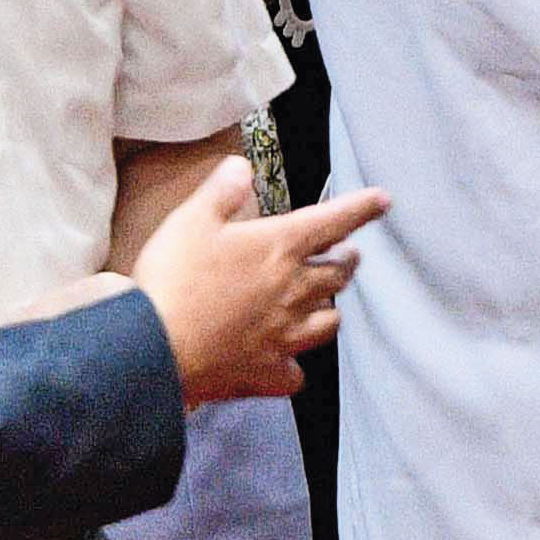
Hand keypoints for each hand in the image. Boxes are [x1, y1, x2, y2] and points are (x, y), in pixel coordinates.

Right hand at [121, 161, 385, 403]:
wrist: (157, 346)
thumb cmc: (174, 278)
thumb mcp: (190, 220)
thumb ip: (221, 191)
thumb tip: (241, 167)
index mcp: (279, 248)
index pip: (334, 221)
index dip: (361, 208)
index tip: (382, 201)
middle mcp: (294, 291)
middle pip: (339, 274)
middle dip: (347, 260)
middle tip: (347, 253)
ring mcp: (286, 335)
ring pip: (330, 322)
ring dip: (331, 307)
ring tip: (325, 301)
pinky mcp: (269, 372)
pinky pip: (296, 373)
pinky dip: (294, 365)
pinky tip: (287, 361)